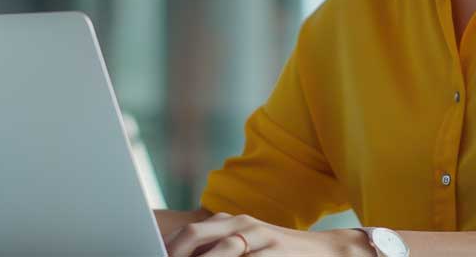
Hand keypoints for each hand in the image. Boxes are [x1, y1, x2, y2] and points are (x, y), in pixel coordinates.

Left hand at [163, 211, 366, 256]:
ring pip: (221, 250)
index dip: (168, 247)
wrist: (323, 252)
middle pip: (196, 235)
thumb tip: (179, 254)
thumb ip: (216, 249)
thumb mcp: (246, 247)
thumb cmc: (277, 254)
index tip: (151, 254)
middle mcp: (241, 225)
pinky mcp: (273, 252)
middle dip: (175, 252)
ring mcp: (258, 238)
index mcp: (229, 222)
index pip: (188, 233)